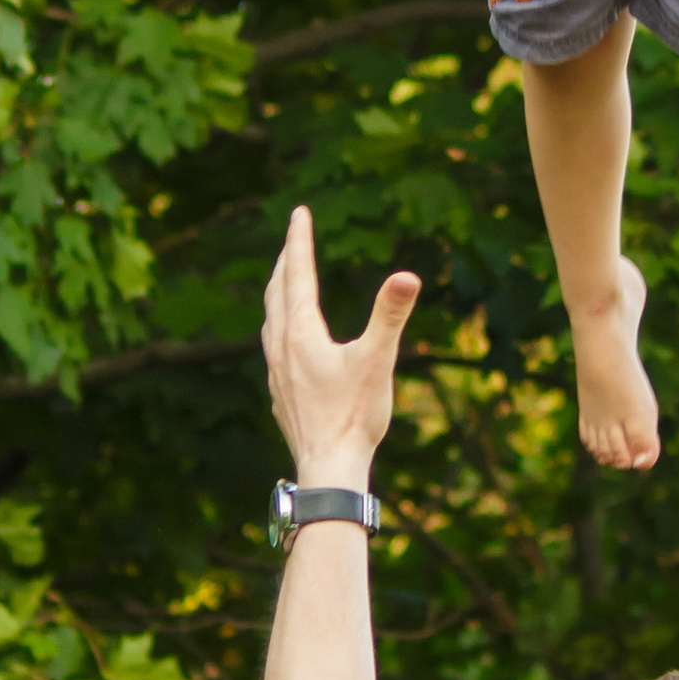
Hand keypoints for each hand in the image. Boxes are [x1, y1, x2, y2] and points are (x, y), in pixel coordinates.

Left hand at [261, 204, 418, 486]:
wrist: (328, 467)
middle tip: (293, 235)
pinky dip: (278, 325)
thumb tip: (408, 276)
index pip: (297, 274)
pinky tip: (287, 339)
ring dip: (278, 293)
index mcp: (301, 333)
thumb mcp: (378, 359)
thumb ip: (391, 314)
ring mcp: (276, 372)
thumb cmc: (355, 416)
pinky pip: (273, 347)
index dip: (299, 240)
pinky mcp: (280, 394)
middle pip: (277, 292)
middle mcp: (281, 348)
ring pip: (270, 319)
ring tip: (285, 280)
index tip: (299, 211)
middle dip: (286, 260)